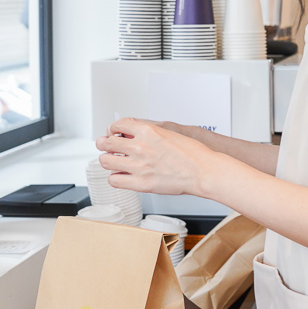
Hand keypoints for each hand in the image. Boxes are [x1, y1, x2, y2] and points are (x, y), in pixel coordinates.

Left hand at [95, 118, 216, 195]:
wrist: (203, 171)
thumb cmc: (192, 154)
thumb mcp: (169, 132)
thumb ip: (148, 133)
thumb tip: (132, 135)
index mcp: (148, 131)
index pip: (117, 125)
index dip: (112, 129)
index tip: (112, 133)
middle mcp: (140, 147)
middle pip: (106, 142)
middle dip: (104, 144)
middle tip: (106, 146)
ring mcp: (138, 166)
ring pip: (105, 161)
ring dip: (107, 160)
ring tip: (112, 161)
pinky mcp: (140, 183)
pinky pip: (114, 180)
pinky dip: (115, 177)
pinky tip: (121, 175)